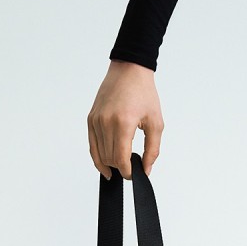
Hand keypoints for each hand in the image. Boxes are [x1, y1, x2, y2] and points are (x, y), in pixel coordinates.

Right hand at [87, 60, 163, 179]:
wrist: (129, 70)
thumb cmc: (144, 92)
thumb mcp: (156, 122)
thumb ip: (152, 149)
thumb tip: (146, 169)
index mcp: (123, 122)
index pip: (120, 158)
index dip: (127, 172)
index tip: (133, 175)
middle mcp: (106, 122)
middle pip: (109, 158)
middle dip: (120, 168)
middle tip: (131, 168)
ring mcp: (96, 120)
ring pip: (99, 154)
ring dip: (110, 163)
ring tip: (120, 165)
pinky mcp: (91, 118)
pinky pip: (92, 145)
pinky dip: (98, 157)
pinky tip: (105, 165)